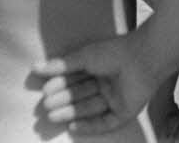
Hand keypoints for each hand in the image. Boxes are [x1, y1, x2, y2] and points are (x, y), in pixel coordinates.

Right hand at [33, 32, 153, 135]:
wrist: (143, 58)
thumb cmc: (115, 52)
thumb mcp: (84, 57)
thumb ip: (61, 65)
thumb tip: (34, 68)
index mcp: (101, 67)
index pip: (76, 79)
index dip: (60, 84)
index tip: (44, 88)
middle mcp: (108, 83)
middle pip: (81, 95)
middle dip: (63, 100)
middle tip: (45, 105)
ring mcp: (117, 98)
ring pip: (90, 108)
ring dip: (70, 112)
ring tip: (51, 114)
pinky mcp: (126, 112)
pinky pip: (106, 122)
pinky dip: (90, 126)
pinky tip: (73, 127)